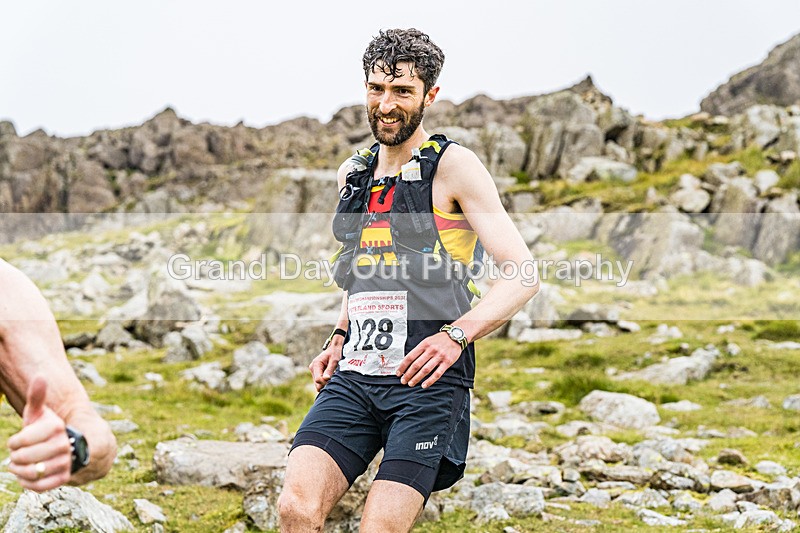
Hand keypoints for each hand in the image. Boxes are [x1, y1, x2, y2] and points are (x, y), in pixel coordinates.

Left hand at [7, 376, 71, 491]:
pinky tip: (28, 476)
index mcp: (56, 426)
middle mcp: (64, 444)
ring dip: (20, 471)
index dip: (14, 442)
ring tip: (20, 466)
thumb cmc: (45, 429)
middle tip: (17, 455)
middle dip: (16, 457)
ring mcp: (66, 462)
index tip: (16, 441)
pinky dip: (29, 483)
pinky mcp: (65, 478)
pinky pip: (40, 485)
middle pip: (24, 457)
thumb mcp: (39, 414)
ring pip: (31, 472)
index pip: (21, 440)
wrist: (69, 447)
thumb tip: (40, 376)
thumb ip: (37, 397)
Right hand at [308, 342, 342, 391]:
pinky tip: (330, 376)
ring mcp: (314, 371)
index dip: (326, 382)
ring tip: (332, 376)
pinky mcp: (316, 373)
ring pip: (318, 384)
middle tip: (333, 379)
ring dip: (325, 383)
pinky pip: (320, 381)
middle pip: (317, 383)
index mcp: (316, 364)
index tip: (333, 379)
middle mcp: (313, 368)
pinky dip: (325, 381)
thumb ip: (329, 370)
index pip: (318, 379)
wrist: (334, 348)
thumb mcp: (334, 361)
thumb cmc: (335, 353)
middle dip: (325, 384)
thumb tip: (326, 379)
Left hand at [396, 332, 462, 387]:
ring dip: (416, 378)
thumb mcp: (427, 340)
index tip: (398, 372)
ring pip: (425, 370)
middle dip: (408, 374)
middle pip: (416, 365)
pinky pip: (437, 374)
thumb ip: (419, 350)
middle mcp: (431, 350)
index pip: (410, 357)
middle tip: (403, 380)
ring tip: (411, 383)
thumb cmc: (440, 339)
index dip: (403, 366)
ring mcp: (439, 357)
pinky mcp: (447, 362)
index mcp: (424, 344)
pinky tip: (424, 385)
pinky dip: (430, 381)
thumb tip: (408, 361)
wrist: (455, 336)